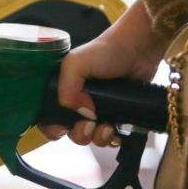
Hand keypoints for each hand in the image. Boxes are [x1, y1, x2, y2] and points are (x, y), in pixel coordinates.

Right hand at [39, 0, 168, 146]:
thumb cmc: (104, 52)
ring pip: (91, 137)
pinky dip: (112, 140)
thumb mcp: (74, 64)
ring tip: (108, 128)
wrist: (139, 48)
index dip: (52, 128)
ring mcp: (98, 110)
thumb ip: (67, 91)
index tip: (63, 129)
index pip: (48, 118)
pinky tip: (117, 134)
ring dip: (98, 138)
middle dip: (79, 134)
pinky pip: (110, 137)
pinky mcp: (118, 115)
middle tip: (90, 125)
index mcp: (62, 91)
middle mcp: (77, 103)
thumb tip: (84, 115)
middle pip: (70, 132)